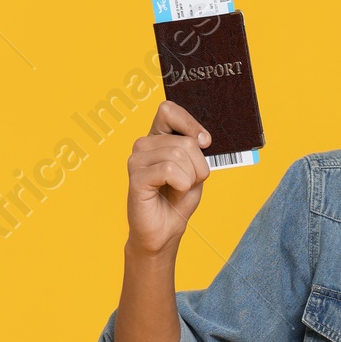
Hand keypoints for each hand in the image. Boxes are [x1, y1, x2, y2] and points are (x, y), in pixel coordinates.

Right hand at [126, 100, 211, 259]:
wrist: (165, 230)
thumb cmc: (178, 200)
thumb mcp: (195, 170)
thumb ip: (195, 149)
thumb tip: (200, 138)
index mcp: (157, 138)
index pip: (168, 111)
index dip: (190, 125)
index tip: (204, 143)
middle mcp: (143, 145)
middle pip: (185, 142)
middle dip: (198, 167)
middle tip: (187, 183)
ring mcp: (137, 159)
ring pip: (179, 155)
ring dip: (190, 178)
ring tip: (178, 189)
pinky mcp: (136, 177)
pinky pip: (170, 170)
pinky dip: (181, 184)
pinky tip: (172, 192)